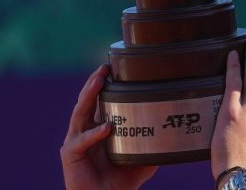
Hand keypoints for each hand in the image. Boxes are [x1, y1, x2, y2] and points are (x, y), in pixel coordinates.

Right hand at [60, 64, 157, 189]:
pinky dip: (94, 134)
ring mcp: (75, 142)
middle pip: (86, 101)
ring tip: (99, 82)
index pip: (99, 102)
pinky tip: (106, 127)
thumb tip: (175, 135)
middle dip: (94, 82)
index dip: (103, 85)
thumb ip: (155, 147)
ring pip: (80, 114)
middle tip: (104, 67)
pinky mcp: (70, 155)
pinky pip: (81, 141)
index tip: (114, 67)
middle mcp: (84, 131)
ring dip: (89, 96)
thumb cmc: (120, 182)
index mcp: (98, 128)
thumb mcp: (142, 161)